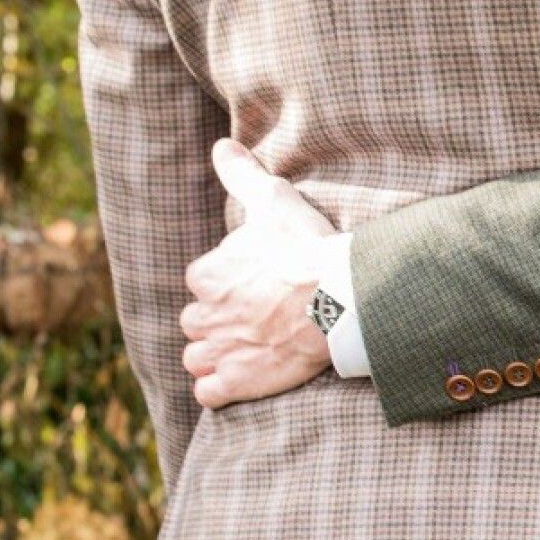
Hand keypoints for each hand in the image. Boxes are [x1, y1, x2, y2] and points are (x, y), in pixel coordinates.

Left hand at [181, 140, 336, 408]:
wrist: (343, 299)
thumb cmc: (309, 248)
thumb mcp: (274, 201)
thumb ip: (242, 175)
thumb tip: (221, 146)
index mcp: (206, 274)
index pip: (201, 281)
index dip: (226, 283)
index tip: (256, 283)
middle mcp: (204, 314)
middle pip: (196, 320)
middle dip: (218, 320)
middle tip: (257, 316)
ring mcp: (221, 351)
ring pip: (196, 357)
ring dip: (214, 354)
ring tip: (247, 347)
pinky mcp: (239, 382)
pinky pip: (208, 393)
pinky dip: (218, 388)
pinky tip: (240, 377)